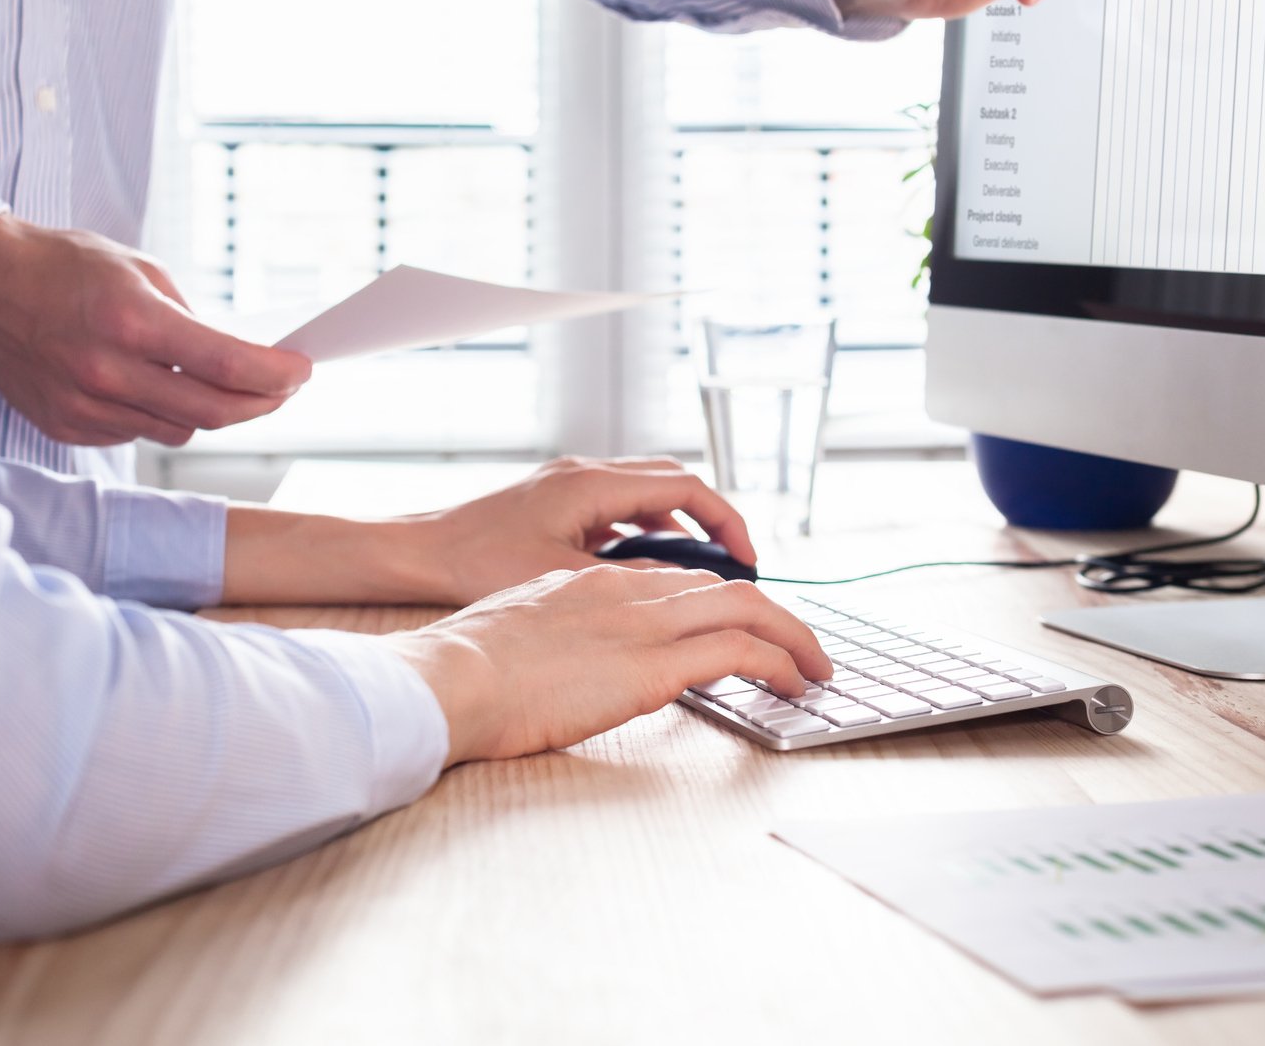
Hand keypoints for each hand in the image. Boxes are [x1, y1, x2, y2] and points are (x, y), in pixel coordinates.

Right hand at [0, 214, 311, 446]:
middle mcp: (107, 371)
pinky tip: (154, 386)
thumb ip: (191, 319)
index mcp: (132, 321)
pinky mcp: (67, 426)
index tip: (301, 371)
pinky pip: (137, 433)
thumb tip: (238, 359)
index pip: (227, 366)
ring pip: (179, 429)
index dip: (276, 375)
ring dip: (210, 410)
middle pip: (214, 411)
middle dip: (262, 402)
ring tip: (218, 383)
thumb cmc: (63, 266)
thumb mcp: (141, 271)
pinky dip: (159, 414)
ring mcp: (84, 405)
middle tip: (282, 388)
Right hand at [389, 565, 831, 764]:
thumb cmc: (462, 672)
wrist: (450, 679)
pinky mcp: (655, 664)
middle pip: (721, 588)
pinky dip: (779, 662)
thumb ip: (555, 636)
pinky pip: (741, 651)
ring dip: (792, 637)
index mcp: (589, 582)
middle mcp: (625, 590)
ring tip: (814, 667)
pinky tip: (795, 684)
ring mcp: (643, 623)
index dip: (716, 603)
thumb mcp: (516, 634)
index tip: (737, 625)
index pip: (674, 580)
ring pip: (747, 609)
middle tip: (798, 645)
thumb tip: (569, 664)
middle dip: (770, 614)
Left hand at [416, 455, 757, 604]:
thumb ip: (628, 578)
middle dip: (711, 519)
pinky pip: (618, 506)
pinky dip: (644, 529)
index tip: (747, 560)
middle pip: (673, 482)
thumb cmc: (474, 564)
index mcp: (592, 484)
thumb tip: (682, 587)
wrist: (417, 554)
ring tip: (699, 571)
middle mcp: (585, 473)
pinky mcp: (556, 501)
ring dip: (678, 525)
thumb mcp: (563, 578)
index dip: (726, 522)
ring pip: (646, 492)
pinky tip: (644, 568)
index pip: (686, 487)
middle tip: (736, 564)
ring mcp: (570, 484)